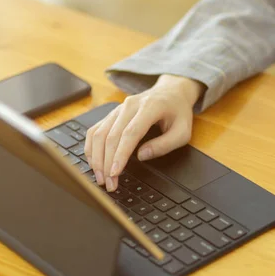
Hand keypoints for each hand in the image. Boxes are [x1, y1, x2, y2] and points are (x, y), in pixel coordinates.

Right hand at [84, 75, 204, 190]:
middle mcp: (130, 105)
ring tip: (100, 177)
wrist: (171, 92)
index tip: (115, 173)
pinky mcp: (112, 114)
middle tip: (107, 183)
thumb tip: (142, 156)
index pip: (130, 133)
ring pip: (99, 133)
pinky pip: (95, 130)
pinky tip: (94, 162)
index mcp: (150, 107)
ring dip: (96, 157)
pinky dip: (91, 148)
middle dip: (106, 162)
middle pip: (111, 135)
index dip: (120, 154)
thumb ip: (165, 144)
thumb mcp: (183, 131)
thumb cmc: (178, 112)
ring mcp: (118, 109)